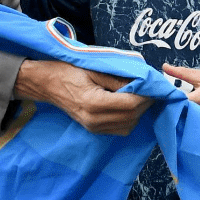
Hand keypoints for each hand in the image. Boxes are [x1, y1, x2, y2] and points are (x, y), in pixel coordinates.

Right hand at [14, 60, 152, 135]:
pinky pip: (120, 129)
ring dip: (137, 112)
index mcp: (93, 103)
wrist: (46, 84)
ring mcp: (93, 127)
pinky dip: (128, 118)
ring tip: (136, 95)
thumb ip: (119, 79)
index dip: (146, 96)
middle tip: (149, 89)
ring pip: (128, 126)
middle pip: (132, 117)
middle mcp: (94, 120)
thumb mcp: (94, 69)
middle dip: (144, 103)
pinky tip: (125, 104)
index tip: (153, 85)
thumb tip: (143, 82)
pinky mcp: (93, 129)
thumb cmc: (68, 71)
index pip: (130, 104)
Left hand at [162, 63, 199, 119]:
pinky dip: (185, 122)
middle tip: (159, 106)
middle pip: (180, 113)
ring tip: (167, 113)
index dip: (167, 99)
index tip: (158, 96)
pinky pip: (192, 126)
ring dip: (176, 117)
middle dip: (170, 109)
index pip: (179, 101)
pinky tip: (178, 119)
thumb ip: (182, 73)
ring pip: (185, 121)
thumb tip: (165, 67)